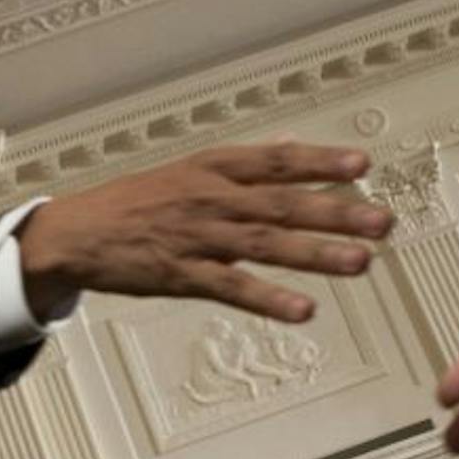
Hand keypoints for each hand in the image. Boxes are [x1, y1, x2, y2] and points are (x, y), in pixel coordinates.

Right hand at [18, 142, 392, 321]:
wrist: (77, 233)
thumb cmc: (135, 203)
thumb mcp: (188, 171)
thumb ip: (242, 167)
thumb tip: (290, 148)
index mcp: (213, 167)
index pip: (276, 160)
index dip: (320, 162)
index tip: (363, 166)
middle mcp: (211, 198)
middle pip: (283, 204)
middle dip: (336, 212)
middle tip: (382, 222)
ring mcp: (198, 238)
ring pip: (266, 245)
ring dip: (316, 255)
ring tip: (361, 263)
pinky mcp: (182, 276)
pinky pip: (232, 288)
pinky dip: (269, 299)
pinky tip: (303, 311)